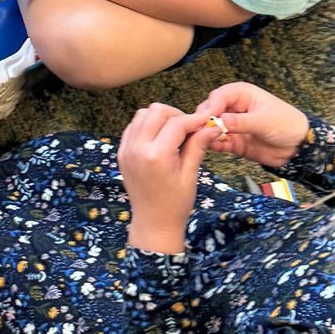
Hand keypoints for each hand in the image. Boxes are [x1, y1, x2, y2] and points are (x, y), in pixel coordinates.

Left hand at [116, 104, 212, 250]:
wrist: (153, 222)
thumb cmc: (175, 203)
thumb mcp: (190, 174)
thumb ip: (197, 146)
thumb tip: (212, 126)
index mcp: (156, 155)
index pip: (177, 123)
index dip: (194, 119)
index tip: (207, 120)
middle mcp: (137, 148)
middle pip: (156, 111)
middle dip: (176, 115)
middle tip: (190, 128)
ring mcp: (126, 149)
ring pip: (142, 114)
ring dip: (160, 118)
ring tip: (175, 132)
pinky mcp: (121, 152)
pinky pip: (133, 126)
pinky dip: (147, 125)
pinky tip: (160, 137)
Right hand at [196, 80, 311, 168]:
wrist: (298, 147)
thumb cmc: (287, 125)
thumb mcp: (264, 121)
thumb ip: (241, 121)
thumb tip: (219, 120)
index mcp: (242, 94)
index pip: (219, 96)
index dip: (211, 105)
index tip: (208, 117)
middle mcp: (234, 108)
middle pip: (210, 110)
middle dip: (205, 119)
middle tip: (203, 129)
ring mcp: (232, 125)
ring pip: (211, 126)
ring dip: (206, 132)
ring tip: (204, 139)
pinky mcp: (233, 141)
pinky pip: (218, 141)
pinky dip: (212, 143)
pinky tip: (211, 146)